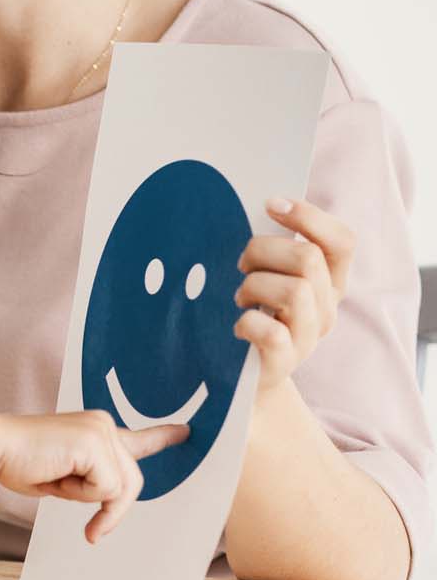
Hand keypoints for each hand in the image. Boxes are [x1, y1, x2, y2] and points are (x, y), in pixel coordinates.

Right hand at [0, 412, 186, 542]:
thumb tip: (112, 502)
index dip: (162, 437)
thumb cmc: (20, 462)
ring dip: (86, 498)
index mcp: (96, 431)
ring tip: (57, 483)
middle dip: (113, 510)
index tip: (186, 432)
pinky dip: (80, 495)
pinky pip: (105, 490)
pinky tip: (56, 476)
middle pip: (132, 482)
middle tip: (93, 530)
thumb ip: (92, 481)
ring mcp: (102, 432)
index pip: (138, 438)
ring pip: (119, 489)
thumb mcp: (66, 477)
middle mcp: (105, 425)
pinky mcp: (95, 445)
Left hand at [235, 197, 354, 394]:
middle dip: (263, 250)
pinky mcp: (285, 361)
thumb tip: (263, 205)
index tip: (271, 205)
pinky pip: (272, 332)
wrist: (244, 374)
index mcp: (329, 281)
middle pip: (308, 258)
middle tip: (242, 265)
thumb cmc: (254, 311)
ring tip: (241, 298)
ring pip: (294, 291)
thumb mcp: (270, 275)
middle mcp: (326, 307)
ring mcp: (309, 337)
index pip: (341, 241)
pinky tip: (238, 325)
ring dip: (254, 286)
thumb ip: (275, 247)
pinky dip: (248, 323)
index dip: (309, 217)